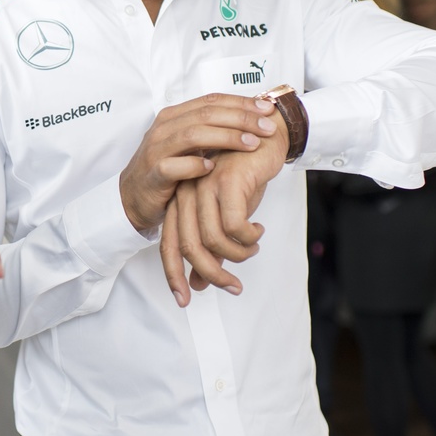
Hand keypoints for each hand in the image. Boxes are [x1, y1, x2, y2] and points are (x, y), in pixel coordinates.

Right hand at [119, 94, 277, 231]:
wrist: (133, 195)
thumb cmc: (166, 167)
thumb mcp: (187, 143)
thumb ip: (210, 129)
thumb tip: (251, 118)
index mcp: (174, 115)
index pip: (212, 100)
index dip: (241, 103)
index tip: (267, 110)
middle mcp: (164, 127)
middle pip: (207, 114)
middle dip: (241, 119)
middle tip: (267, 127)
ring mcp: (157, 149)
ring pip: (193, 135)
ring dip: (226, 138)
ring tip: (251, 144)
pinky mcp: (153, 173)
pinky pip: (175, 166)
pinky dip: (195, 165)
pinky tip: (213, 168)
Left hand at [159, 114, 287, 305]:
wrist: (266, 135)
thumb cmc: (245, 177)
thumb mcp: (227, 215)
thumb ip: (212, 247)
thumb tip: (200, 285)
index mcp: (181, 201)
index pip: (169, 244)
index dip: (173, 275)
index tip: (184, 300)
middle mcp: (187, 194)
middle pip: (188, 247)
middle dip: (211, 274)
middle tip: (234, 287)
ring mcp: (204, 187)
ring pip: (213, 239)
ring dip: (238, 255)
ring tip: (252, 248)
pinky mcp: (227, 182)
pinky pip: (234, 225)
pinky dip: (248, 237)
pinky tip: (258, 230)